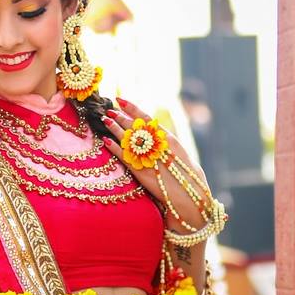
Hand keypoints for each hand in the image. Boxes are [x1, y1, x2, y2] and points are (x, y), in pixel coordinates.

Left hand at [100, 97, 209, 230]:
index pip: (146, 118)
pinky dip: (113, 147)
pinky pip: (123, 156)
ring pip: (126, 139)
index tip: (120, 99)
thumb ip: (166, 142)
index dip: (132, 108)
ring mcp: (147, 158)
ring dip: (114, 128)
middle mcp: (157, 146)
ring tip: (104, 119)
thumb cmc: (188, 174)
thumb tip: (155, 132)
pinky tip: (105, 140)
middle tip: (109, 110)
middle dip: (120, 117)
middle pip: (133, 127)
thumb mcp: (180, 153)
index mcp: (168, 139)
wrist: (190, 195)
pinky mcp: (139, 171)